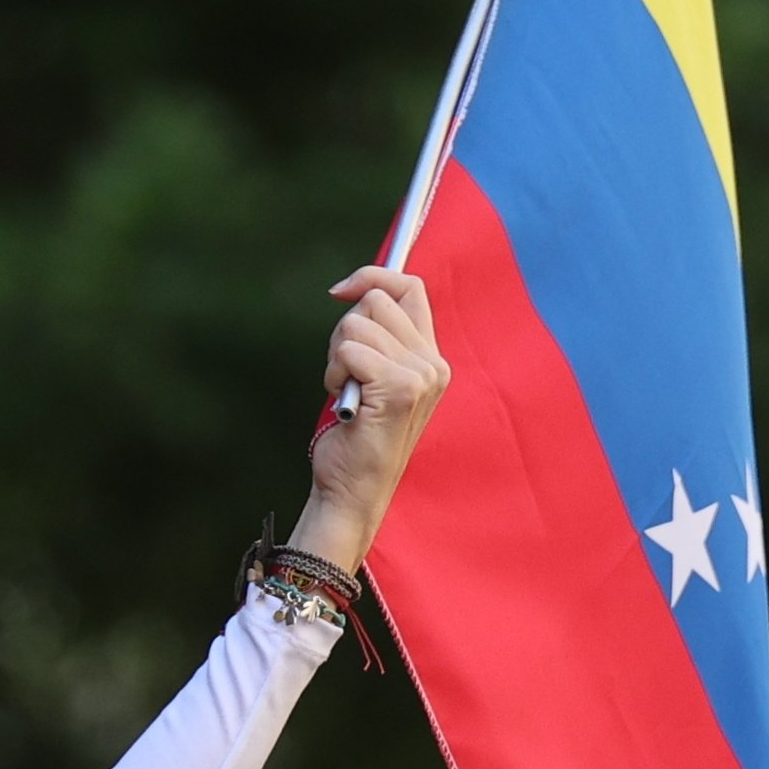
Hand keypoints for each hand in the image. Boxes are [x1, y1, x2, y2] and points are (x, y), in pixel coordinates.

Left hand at [293, 263, 451, 571]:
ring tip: (347, 393)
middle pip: (377, 301)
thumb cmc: (357, 438)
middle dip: (345, 331)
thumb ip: (378, 340)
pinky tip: (345, 402)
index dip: (373, 277)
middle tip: (344, 372)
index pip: (410, 287)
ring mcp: (420, 375)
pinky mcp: (399, 388)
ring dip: (336, 358)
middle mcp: (432, 363)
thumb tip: (356, 290)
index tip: (341, 291)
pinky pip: (351, 351)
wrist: (354, 491)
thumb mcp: (372, 380)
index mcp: (431, 359)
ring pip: (357, 326)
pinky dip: (335, 373)